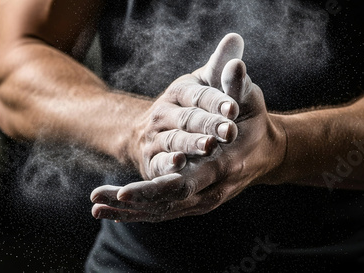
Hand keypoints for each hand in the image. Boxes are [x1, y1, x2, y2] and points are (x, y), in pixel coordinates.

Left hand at [91, 43, 286, 221]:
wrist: (266, 151)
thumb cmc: (254, 121)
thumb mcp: (248, 99)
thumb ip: (237, 84)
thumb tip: (234, 60)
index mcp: (225, 165)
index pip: (185, 182)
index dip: (156, 187)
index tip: (125, 191)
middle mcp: (214, 188)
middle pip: (169, 202)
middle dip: (135, 202)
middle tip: (101, 200)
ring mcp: (206, 199)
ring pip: (164, 211)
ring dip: (130, 212)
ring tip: (97, 207)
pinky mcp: (198, 201)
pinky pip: (165, 211)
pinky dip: (140, 213)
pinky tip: (113, 211)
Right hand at [128, 33, 244, 179]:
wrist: (157, 135)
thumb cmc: (195, 108)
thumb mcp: (208, 85)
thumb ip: (222, 68)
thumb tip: (235, 37)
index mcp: (181, 91)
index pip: (200, 95)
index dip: (216, 102)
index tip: (234, 108)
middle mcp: (165, 112)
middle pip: (189, 119)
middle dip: (209, 125)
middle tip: (230, 131)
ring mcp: (155, 136)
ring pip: (174, 139)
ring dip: (192, 143)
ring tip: (209, 146)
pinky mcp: (152, 160)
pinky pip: (159, 162)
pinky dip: (168, 163)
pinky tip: (179, 162)